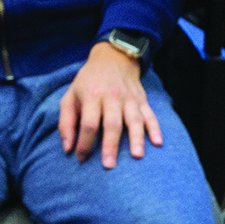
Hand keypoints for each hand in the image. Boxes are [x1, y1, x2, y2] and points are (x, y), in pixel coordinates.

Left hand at [58, 42, 163, 167]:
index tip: (81, 159)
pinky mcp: (142, 100)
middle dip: (110, 145)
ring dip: (136, 138)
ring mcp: (129, 98)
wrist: (113, 58)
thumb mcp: (70, 96)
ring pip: (134, 119)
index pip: (89, 122)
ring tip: (137, 156)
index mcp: (92, 95)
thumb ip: (66, 122)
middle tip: (109, 165)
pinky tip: (157, 142)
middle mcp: (112, 96)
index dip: (85, 142)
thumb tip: (67, 148)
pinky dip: (155, 128)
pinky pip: (150, 115)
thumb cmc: (88, 83)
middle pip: (112, 123)